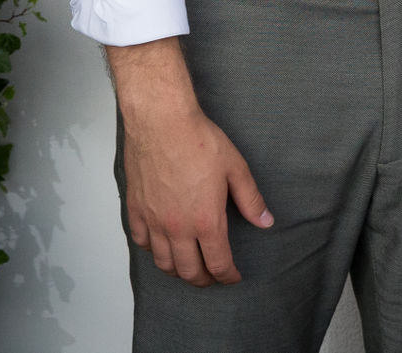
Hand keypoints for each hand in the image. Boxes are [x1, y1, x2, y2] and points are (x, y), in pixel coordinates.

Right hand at [109, 40, 271, 285]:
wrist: (161, 122)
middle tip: (212, 277)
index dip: (228, 276)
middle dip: (204, 280)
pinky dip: (152, 250)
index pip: (218, 263)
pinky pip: (141, 242)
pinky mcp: (135, 209)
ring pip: (163, 262)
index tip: (233, 277)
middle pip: (189, 271)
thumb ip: (250, 199)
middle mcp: (177, 228)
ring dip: (178, 271)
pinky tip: (160, 245)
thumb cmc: (198, 140)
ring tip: (188, 267)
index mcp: (206, 221)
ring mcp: (153, 221)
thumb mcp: (235, 168)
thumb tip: (265, 222)